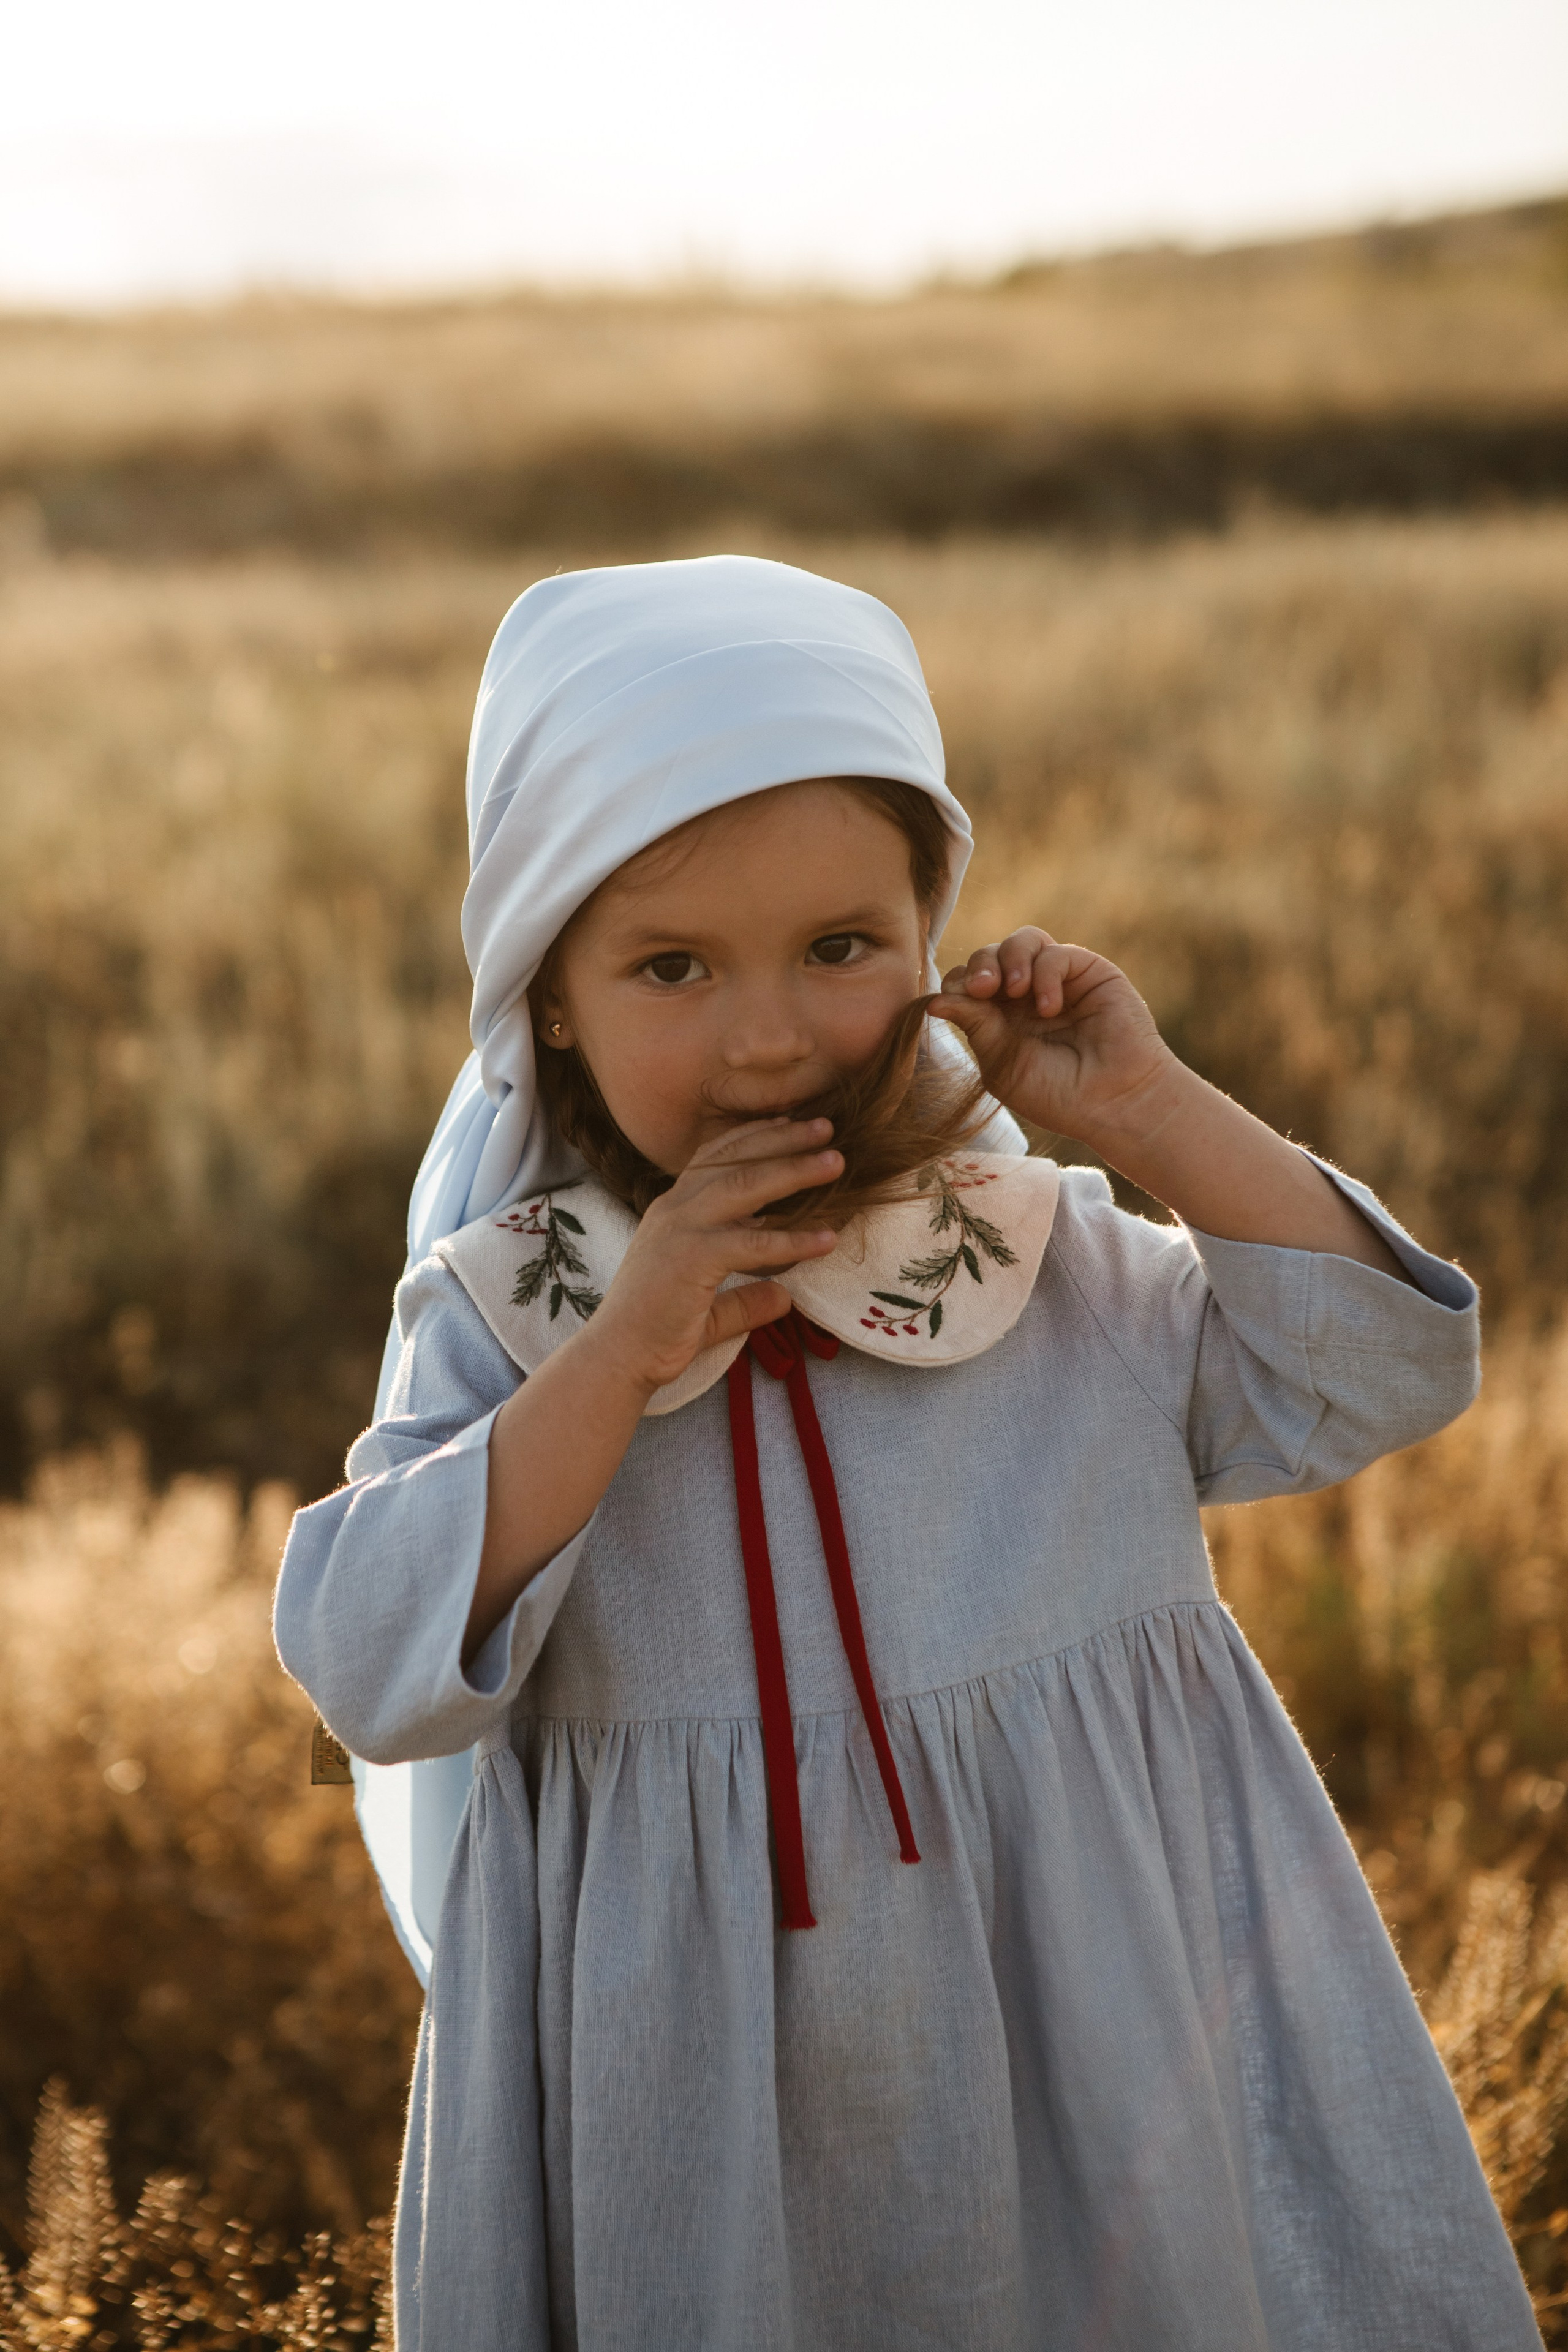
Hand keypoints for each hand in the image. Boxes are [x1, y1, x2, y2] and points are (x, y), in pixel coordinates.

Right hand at [574, 1117, 840, 1397]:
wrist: (617, 1356)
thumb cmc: (655, 1332)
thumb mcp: (709, 1309)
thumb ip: (746, 1299)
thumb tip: (785, 1297)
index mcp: (672, 1210)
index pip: (713, 1157)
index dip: (753, 1136)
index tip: (790, 1123)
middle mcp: (674, 1209)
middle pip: (735, 1159)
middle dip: (784, 1139)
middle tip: (826, 1127)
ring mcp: (680, 1229)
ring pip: (745, 1185)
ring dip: (794, 1170)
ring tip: (837, 1163)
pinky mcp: (691, 1258)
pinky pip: (752, 1243)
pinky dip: (792, 1240)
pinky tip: (827, 1240)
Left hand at [929, 927, 1177, 1152]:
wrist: (1113, 1101)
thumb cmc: (1057, 1093)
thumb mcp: (1002, 1063)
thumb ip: (974, 1027)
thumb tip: (931, 1001)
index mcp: (999, 1018)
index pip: (967, 983)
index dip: (957, 984)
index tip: (952, 1002)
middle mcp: (1026, 995)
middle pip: (989, 956)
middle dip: (979, 966)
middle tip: (982, 989)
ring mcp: (1057, 980)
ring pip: (1021, 942)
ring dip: (1009, 960)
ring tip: (1014, 991)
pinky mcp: (1089, 971)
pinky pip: (1055, 954)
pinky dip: (1045, 974)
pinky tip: (1050, 1007)